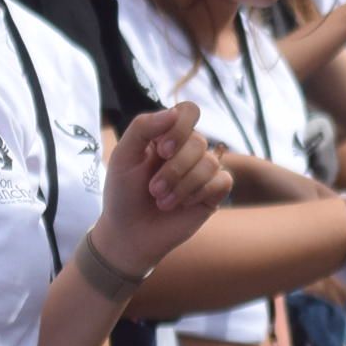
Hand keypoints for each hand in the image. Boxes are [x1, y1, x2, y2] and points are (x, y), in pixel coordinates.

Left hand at [90, 104, 231, 278]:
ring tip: (162, 202)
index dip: (180, 128)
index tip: (161, 151)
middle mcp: (188, 149)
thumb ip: (143, 128)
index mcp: (167, 135)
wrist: (129, 234)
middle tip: (153, 189)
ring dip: (183, 185)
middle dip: (174, 169)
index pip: (189, 112)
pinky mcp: (213, 193)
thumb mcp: (123, 157)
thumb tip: (173, 113)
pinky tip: (184, 204)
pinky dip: (200, 193)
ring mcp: (202, 170)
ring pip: (210, 163)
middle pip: (198, 142)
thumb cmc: (123, 194)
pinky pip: (222, 181)